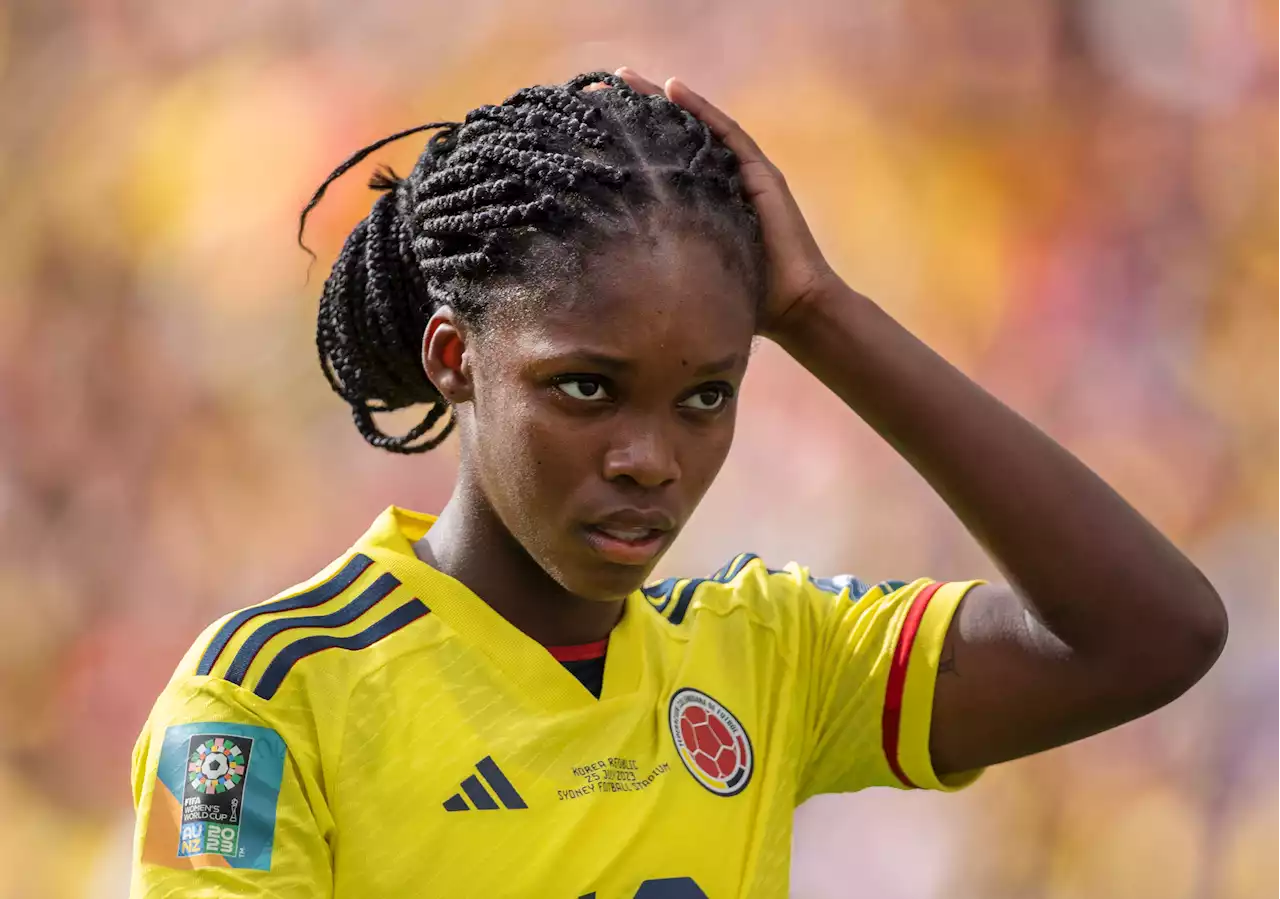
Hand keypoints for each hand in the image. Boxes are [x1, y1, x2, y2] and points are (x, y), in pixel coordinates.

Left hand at [613, 67, 841, 333]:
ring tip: (624, 78)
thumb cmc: (737, 300)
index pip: (653, 162)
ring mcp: (739, 173)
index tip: (581, 125)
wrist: (790, 307)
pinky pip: (727, 133)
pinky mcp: (761, 173)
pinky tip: (673, 89)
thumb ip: (654, 259)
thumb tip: (597, 260)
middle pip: (668, 135)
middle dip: (632, 111)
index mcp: (692, 204)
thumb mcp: (682, 274)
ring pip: (693, 126)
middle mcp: (714, 181)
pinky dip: (700, 109)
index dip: (621, 142)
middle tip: (593, 88)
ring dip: (659, 99)